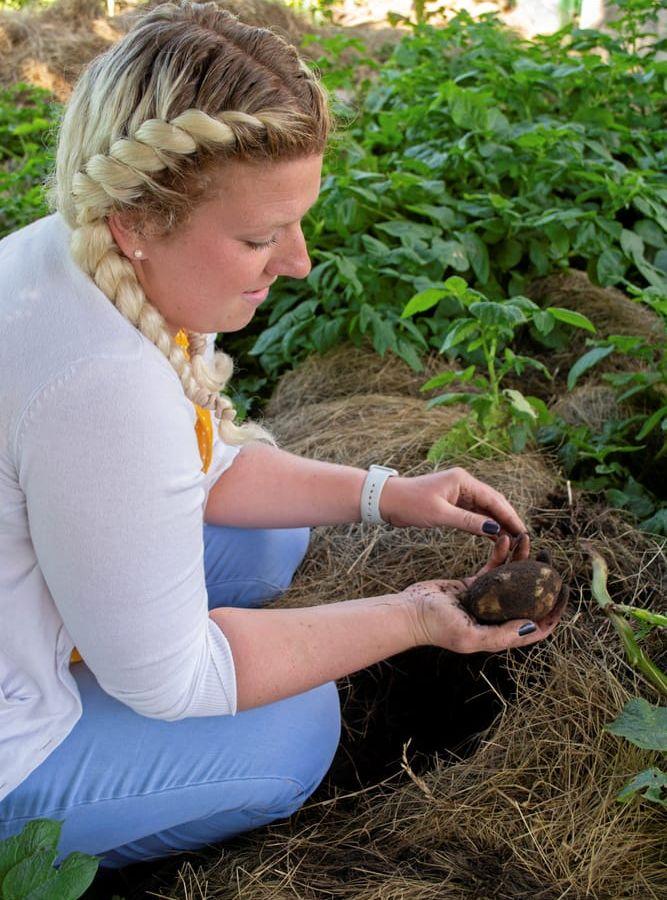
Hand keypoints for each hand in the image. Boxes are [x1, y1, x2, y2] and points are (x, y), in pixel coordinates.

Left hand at [380, 466, 527, 542]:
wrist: (386, 500)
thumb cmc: (409, 504)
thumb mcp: (440, 515)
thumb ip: (468, 522)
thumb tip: (494, 530)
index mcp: (463, 481)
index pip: (494, 499)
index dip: (510, 516)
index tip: (523, 532)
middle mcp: (464, 484)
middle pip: (493, 502)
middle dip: (508, 519)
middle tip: (523, 538)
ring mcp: (458, 492)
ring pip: (485, 508)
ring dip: (498, 523)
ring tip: (513, 540)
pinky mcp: (452, 502)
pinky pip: (474, 512)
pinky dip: (484, 523)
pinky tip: (494, 536)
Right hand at [401, 534, 563, 652]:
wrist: (409, 611)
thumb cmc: (436, 627)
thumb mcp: (469, 636)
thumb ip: (500, 636)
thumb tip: (533, 626)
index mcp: (500, 633)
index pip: (537, 626)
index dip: (554, 612)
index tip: (564, 591)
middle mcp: (497, 617)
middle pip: (528, 599)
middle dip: (542, 580)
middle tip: (550, 560)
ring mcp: (486, 600)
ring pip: (513, 578)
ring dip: (523, 560)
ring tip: (530, 541)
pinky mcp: (473, 585)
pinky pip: (493, 567)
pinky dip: (501, 554)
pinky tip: (506, 539)